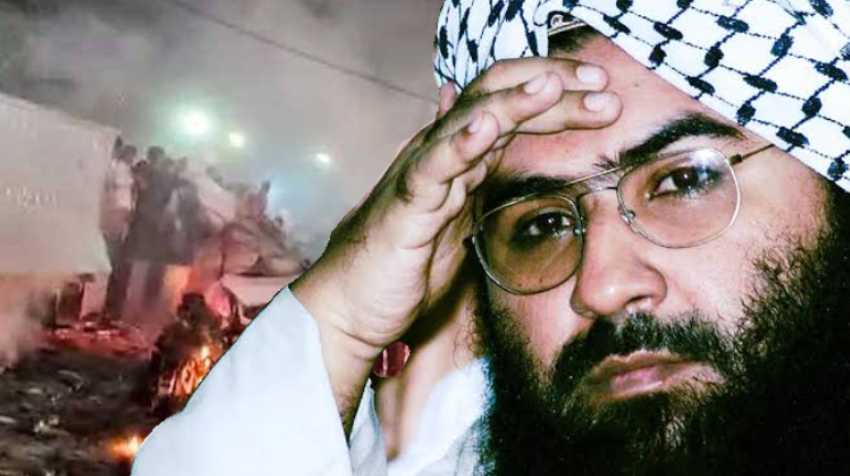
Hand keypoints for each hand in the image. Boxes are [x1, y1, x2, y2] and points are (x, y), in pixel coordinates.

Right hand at [291, 57, 621, 373]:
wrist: (349, 310)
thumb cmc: (401, 267)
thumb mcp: (454, 217)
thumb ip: (475, 177)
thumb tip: (488, 136)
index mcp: (459, 159)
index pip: (511, 108)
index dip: (557, 95)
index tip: (604, 94)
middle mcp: (439, 155)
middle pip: (497, 100)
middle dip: (551, 87)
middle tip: (602, 82)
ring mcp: (420, 177)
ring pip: (467, 123)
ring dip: (513, 102)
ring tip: (551, 85)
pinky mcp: (403, 209)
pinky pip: (431, 169)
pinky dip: (459, 144)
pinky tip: (486, 126)